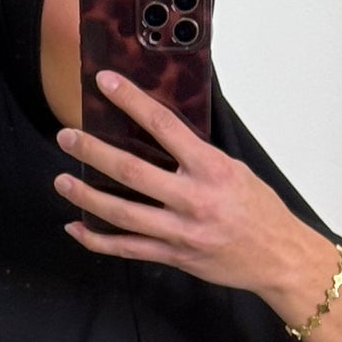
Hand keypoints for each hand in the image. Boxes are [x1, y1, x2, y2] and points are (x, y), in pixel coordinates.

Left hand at [54, 72, 341, 341]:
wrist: (279, 258)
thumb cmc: (259, 210)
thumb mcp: (234, 170)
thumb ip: (197, 156)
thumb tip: (157, 133)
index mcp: (211, 169)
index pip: (163, 126)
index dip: (131, 101)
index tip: (105, 83)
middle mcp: (193, 199)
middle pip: (130, 170)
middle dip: (92, 151)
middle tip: (66, 136)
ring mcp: (180, 232)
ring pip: (121, 213)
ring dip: (86, 195)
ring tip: (62, 180)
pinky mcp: (174, 256)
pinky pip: (126, 248)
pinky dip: (97, 239)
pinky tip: (76, 227)